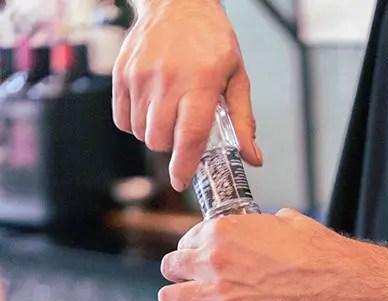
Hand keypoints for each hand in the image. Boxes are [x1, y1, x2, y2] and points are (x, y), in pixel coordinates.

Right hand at [112, 0, 261, 189]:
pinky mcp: (122, 74)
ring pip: (141, 133)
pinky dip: (134, 123)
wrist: (176, 1)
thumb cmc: (210, 39)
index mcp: (200, 82)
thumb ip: (243, 121)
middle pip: (161, 141)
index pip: (190, 137)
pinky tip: (150, 109)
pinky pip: (122, 119)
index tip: (182, 181)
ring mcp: (140, 77)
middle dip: (172, 148)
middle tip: (182, 133)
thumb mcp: (236, 77)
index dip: (185, 166)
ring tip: (168, 115)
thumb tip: (252, 158)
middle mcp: (168, 80)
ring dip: (154, 135)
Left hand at [159, 209, 350, 300]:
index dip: (193, 250)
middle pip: (170, 266)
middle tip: (193, 282)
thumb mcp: (287, 222)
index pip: (187, 239)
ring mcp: (217, 290)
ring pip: (169, 298)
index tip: (201, 259)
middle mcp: (212, 258)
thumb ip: (268, 223)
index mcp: (222, 230)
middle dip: (179, 274)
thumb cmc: (313, 249)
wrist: (329, 279)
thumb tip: (274, 222)